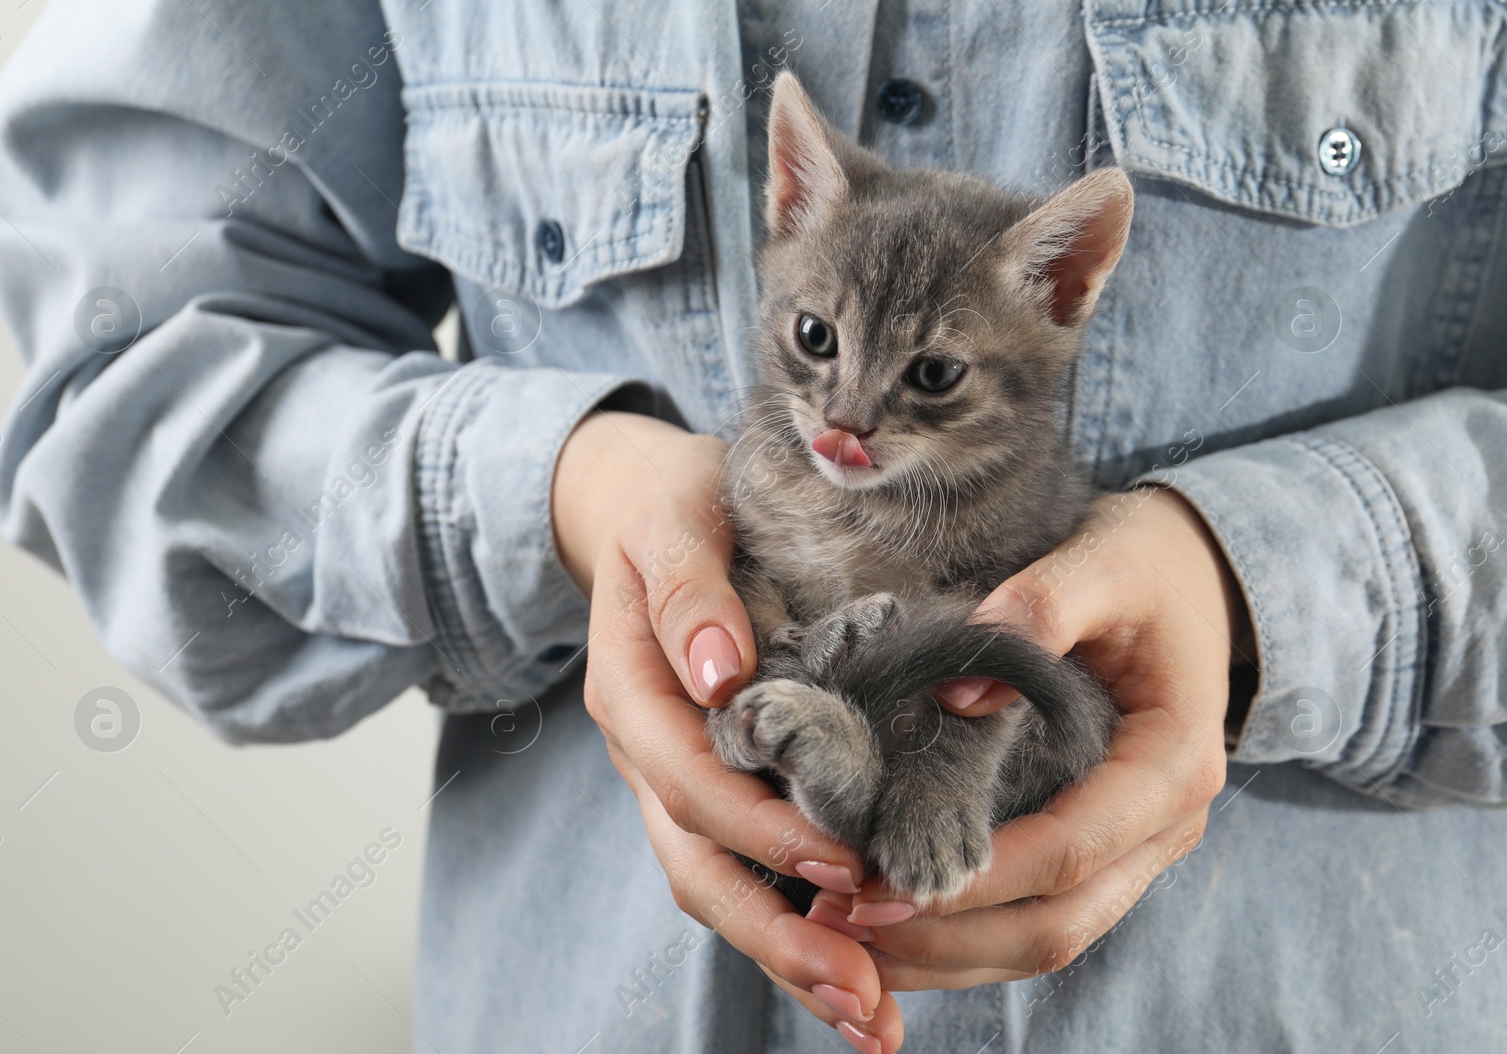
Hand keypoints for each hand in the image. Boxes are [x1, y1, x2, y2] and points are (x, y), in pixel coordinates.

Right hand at [553, 410, 905, 1052]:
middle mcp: (649, 751)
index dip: (764, 832)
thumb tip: (721, 673)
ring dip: (790, 955)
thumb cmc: (671, 504)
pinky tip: (862, 972)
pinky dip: (795, 924)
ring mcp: (677, 777)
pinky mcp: (715, 785)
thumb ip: (691, 590)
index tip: (845, 867)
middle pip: (701, 867)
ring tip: (874, 1017)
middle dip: (779, 938)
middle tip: (865, 997)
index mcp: (633, 693)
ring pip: (721, 886)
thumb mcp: (674, 520)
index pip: (691, 783)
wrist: (643, 506)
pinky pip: (744, 869)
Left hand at [820, 488, 1243, 989]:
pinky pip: (1040, 914)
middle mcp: (1164, 827)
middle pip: (1057, 922)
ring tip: (850, 936)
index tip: (883, 879)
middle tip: (847, 920)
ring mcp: (1137, 848)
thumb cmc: (1147, 566)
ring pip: (1047, 938)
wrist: (1197, 576)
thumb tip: (957, 695)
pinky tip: (893, 926)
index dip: (976, 877)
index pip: (1069, 850)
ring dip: (950, 953)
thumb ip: (1039, 610)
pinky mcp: (1104, 850)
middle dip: (950, 935)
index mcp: (1173, 766)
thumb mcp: (1102, 562)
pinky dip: (968, 936)